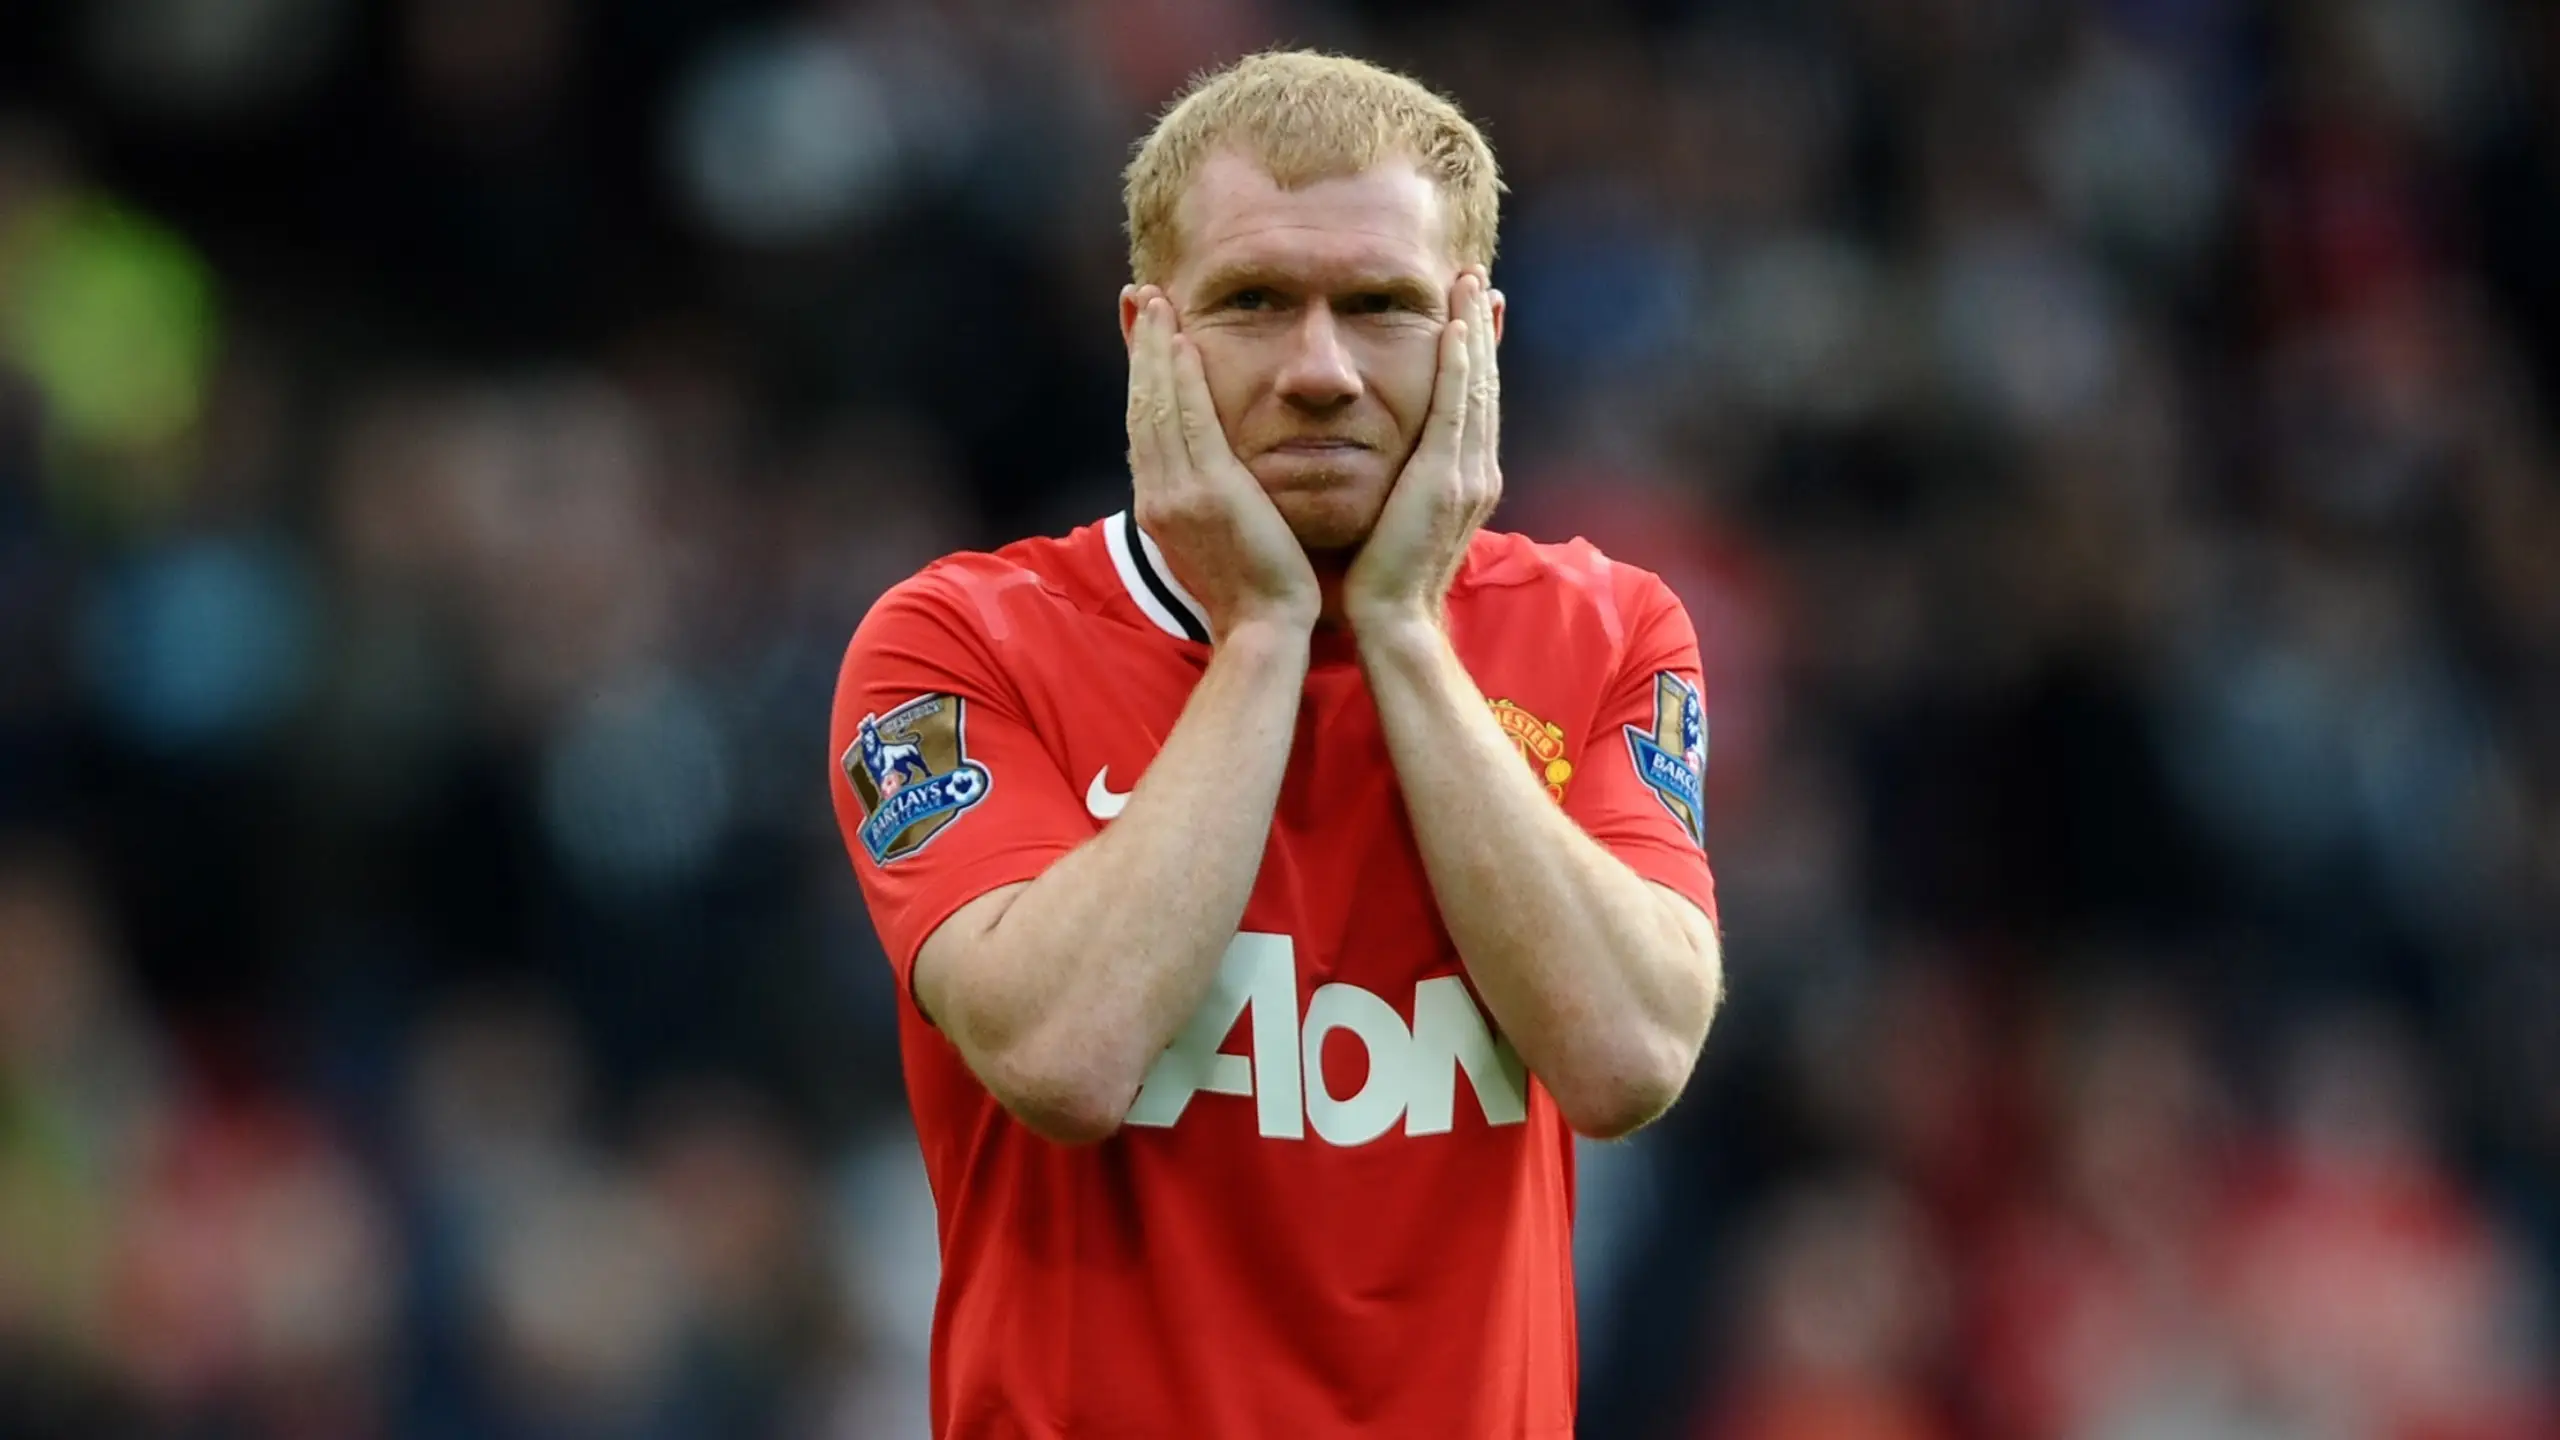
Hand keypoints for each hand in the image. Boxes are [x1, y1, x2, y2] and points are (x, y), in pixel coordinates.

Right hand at [1125, 287, 1320, 640]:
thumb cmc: (1255, 587)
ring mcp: (1177, 493)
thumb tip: (1209, 470)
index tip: (1142, 329)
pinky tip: (1183, 343)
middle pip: (1140, 404)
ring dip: (1155, 349)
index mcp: (1158, 503)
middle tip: (1140, 295)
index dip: (1140, 372)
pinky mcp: (1207, 493)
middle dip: (1139, 347)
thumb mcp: (1218, 536)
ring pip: (1156, 405)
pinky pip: (1189, 423)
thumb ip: (1207, 496)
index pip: (1143, 422)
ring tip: (1157, 302)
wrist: (1263, 629)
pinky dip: (1180, 380)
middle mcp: (1157, 494)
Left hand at [1343, 270, 1499, 632]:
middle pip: (1484, 385)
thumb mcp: (1403, 519)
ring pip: (1476, 387)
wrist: (1393, 619)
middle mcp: (1477, 471)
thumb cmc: (1386, 579)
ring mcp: (1466, 474)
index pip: (1474, 404)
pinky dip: (1459, 367)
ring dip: (1473, 333)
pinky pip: (1454, 409)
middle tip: (1480, 282)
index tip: (1473, 315)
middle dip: (1483, 331)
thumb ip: (1407, 486)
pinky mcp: (1444, 478)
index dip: (1477, 357)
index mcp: (1467, 481)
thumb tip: (1396, 465)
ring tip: (1470, 286)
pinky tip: (1455, 329)